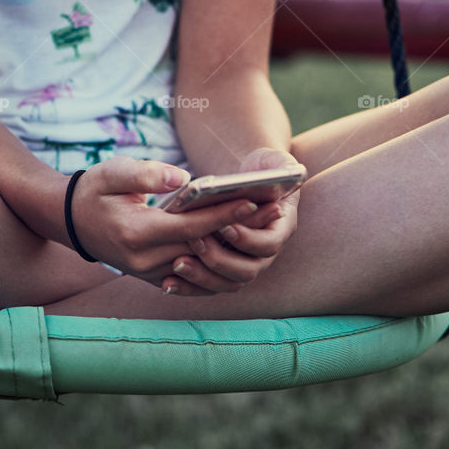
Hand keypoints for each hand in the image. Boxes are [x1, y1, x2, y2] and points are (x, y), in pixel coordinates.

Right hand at [67, 156, 277, 290]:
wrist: (71, 220)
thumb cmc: (96, 189)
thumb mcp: (114, 171)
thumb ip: (147, 174)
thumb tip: (182, 180)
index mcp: (136, 233)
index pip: (190, 228)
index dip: (222, 215)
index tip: (251, 201)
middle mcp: (145, 261)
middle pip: (202, 248)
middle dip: (238, 230)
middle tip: (271, 211)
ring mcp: (150, 274)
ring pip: (202, 267)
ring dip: (234, 248)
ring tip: (264, 225)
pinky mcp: (155, 278)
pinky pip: (193, 279)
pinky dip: (219, 265)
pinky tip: (241, 247)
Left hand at [159, 147, 302, 296]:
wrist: (257, 182)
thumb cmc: (266, 168)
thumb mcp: (276, 161)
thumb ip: (280, 166)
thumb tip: (278, 172)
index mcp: (282, 228)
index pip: (269, 244)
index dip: (247, 239)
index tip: (224, 225)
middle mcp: (266, 252)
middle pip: (248, 271)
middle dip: (220, 259)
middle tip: (195, 241)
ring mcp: (248, 262)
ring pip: (229, 283)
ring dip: (203, 276)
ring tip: (177, 263)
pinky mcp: (227, 268)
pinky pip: (211, 285)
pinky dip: (191, 287)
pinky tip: (167, 283)